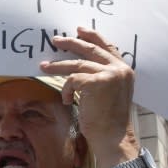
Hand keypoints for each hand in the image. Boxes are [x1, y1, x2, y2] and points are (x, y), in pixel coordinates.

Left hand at [39, 27, 135, 156]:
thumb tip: (78, 66)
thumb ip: (101, 76)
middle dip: (71, 43)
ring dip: (57, 66)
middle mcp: (119, 69)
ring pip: (77, 64)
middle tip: (55, 40)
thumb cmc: (108, 120)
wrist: (113, 137)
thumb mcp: (110, 93)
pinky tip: (68, 100)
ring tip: (43, 66)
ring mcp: (109, 74)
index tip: (79, 30)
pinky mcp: (96, 82)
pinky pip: (72, 80)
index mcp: (124, 70)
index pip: (107, 47)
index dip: (92, 36)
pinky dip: (66, 90)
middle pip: (90, 50)